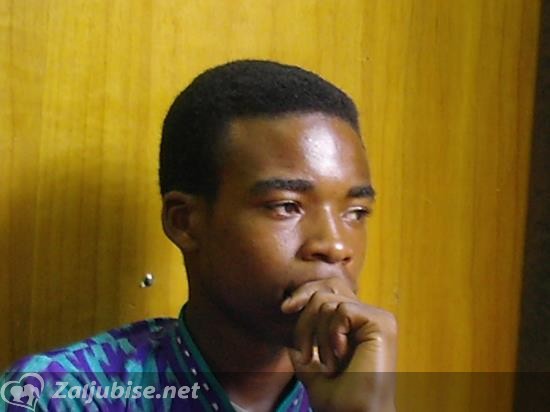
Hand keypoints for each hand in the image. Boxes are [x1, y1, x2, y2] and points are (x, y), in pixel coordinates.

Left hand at [281, 277, 397, 411]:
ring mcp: (378, 318)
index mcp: (357, 325)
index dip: (303, 295)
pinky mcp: (381, 322)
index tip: (284, 310)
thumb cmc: (340, 401)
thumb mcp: (313, 369)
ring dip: (317, 336)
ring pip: (328, 302)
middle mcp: (369, 317)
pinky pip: (341, 310)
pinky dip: (332, 335)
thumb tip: (289, 333)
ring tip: (327, 364)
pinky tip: (340, 357)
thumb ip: (304, 348)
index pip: (326, 292)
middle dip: (304, 322)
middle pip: (323, 293)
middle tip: (305, 355)